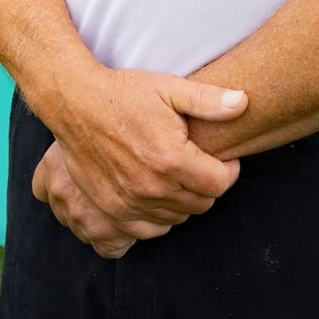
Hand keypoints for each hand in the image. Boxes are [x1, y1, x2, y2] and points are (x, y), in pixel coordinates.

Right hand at [32, 68, 247, 237]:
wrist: (75, 104)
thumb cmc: (123, 93)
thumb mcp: (168, 88)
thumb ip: (208, 100)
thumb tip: (243, 103)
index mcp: (172, 159)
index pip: (220, 183)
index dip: (228, 170)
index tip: (222, 158)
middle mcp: (153, 187)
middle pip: (202, 203)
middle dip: (207, 185)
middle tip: (199, 165)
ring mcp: (131, 202)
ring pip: (178, 218)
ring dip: (185, 201)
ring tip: (177, 175)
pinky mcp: (114, 210)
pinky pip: (150, 230)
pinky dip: (159, 217)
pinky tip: (157, 194)